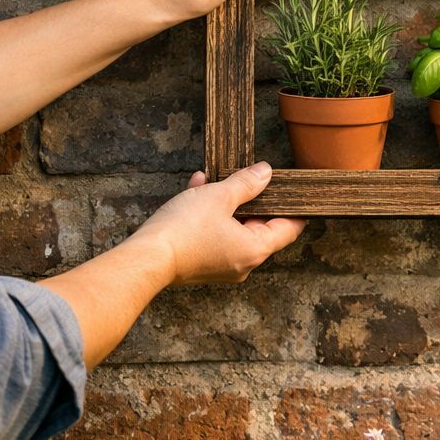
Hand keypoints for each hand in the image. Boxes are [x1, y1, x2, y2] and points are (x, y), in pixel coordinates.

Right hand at [129, 162, 305, 285]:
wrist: (144, 258)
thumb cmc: (184, 230)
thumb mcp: (220, 196)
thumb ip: (246, 183)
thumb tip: (265, 173)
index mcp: (255, 250)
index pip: (289, 230)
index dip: (294, 209)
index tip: (295, 193)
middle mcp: (243, 264)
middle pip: (260, 228)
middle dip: (251, 200)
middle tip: (250, 179)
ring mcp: (222, 267)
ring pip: (233, 227)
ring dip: (225, 203)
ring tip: (213, 180)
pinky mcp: (202, 264)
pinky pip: (214, 235)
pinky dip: (209, 215)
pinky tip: (197, 188)